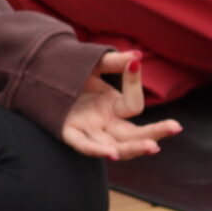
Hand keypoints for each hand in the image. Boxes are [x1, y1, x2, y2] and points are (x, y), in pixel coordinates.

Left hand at [58, 50, 180, 160]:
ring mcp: (88, 130)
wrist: (36, 76)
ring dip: (133, 148)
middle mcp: (105, 123)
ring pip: (116, 146)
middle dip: (155, 132)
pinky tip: (111, 154)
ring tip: (152, 146)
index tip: (134, 64)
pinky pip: (84, 146)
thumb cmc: (68, 73)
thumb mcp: (93, 65)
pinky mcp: (67, 133)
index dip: (134, 84)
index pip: (133, 104)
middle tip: (176, 127)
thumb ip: (114, 62)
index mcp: (114, 108)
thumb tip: (137, 56)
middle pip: (134, 134)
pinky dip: (97, 150)